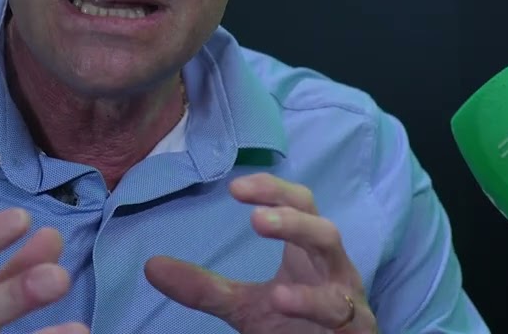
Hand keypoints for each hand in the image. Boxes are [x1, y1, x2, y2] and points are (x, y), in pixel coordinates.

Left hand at [144, 173, 376, 332]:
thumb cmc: (297, 326)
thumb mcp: (243, 306)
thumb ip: (203, 287)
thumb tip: (151, 266)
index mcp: (308, 253)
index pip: (299, 204)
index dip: (273, 190)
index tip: (235, 188)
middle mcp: (333, 268)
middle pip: (322, 227)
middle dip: (292, 218)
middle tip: (255, 217)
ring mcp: (349, 298)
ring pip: (338, 261)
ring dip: (304, 247)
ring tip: (266, 238)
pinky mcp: (356, 328)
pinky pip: (342, 312)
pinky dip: (313, 302)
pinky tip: (281, 298)